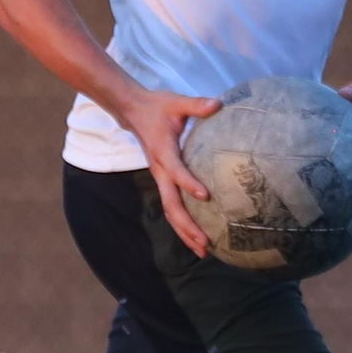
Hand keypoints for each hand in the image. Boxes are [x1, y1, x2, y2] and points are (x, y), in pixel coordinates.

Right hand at [113, 85, 224, 255]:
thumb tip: (218, 104)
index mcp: (164, 152)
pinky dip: (183, 224)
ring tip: (204, 251)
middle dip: (188, 226)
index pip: (176, 171)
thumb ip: (197, 105)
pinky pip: (172, 207)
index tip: (205, 196)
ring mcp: (160, 178)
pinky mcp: (163, 181)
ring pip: (171, 211)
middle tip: (206, 243)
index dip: (189, 183)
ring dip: (185, 232)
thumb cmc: (158, 107)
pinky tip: (196, 238)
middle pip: (171, 204)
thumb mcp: (177, 102)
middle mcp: (160, 170)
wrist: (133, 111)